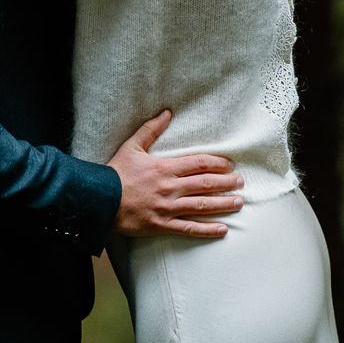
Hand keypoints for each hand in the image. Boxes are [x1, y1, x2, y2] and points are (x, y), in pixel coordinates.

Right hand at [108, 111, 241, 238]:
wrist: (102, 200)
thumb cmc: (117, 172)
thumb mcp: (132, 145)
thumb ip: (151, 129)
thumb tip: (167, 112)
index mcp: (165, 167)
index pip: (198, 163)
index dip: (217, 163)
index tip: (230, 164)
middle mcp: (171, 188)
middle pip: (205, 184)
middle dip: (226, 182)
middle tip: (241, 182)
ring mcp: (168, 208)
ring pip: (202, 206)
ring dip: (223, 204)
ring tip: (238, 202)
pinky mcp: (163, 225)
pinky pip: (190, 228)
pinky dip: (208, 230)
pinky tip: (223, 229)